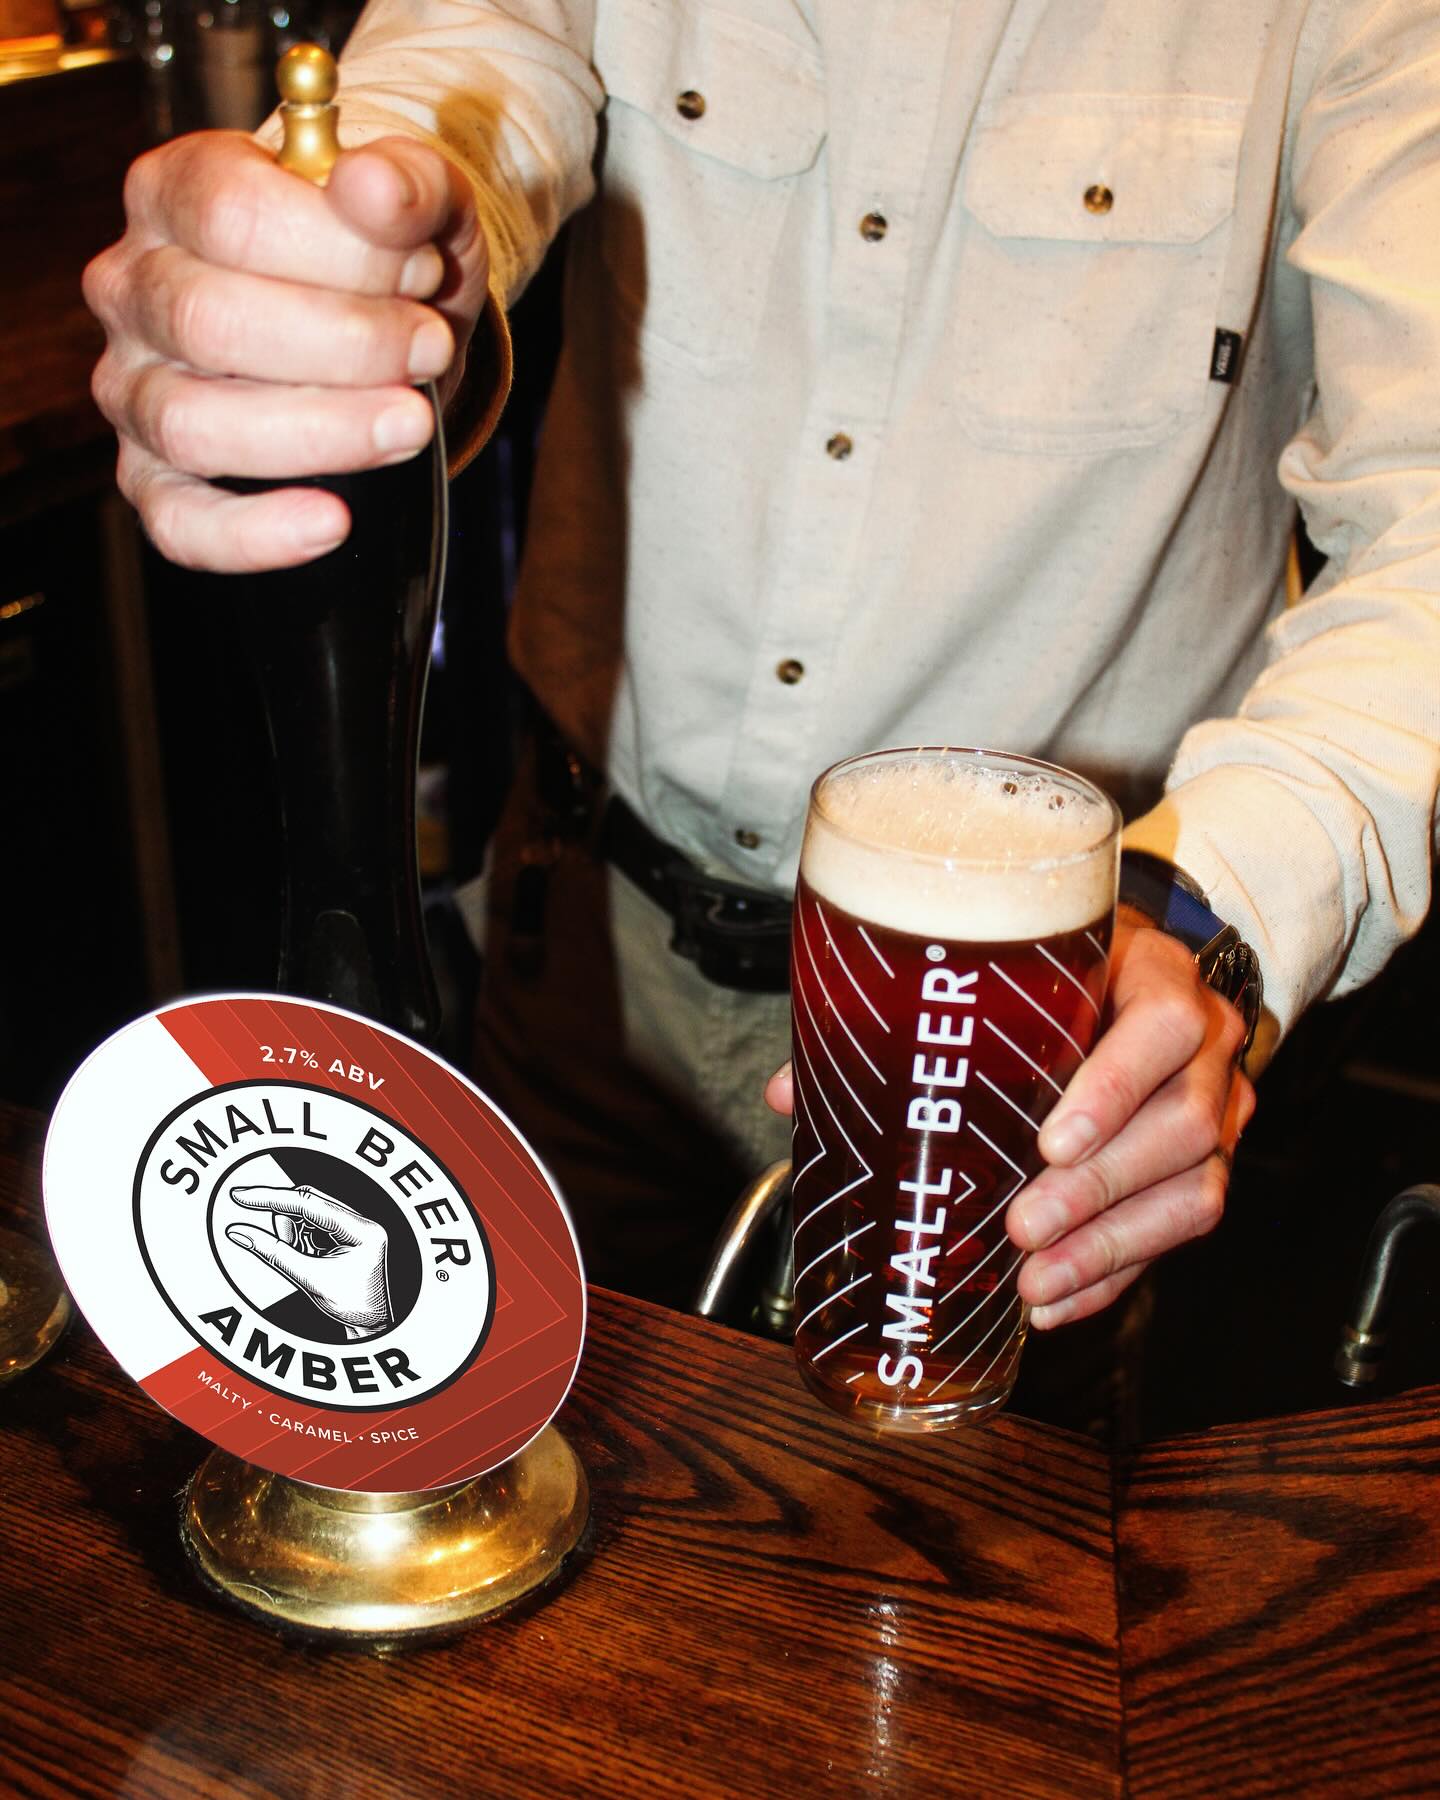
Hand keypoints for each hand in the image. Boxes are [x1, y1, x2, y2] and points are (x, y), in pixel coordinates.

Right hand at [84, 130, 488, 571]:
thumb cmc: (384, 264)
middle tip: (430, 349)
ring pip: (192, 424)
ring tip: (409, 423)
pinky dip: (255, 535)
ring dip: (319, 432)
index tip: (422, 276)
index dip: (342, 253)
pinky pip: (178, 523)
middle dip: (344, 344)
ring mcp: (133, 390)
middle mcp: (134, 289)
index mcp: (176, 193)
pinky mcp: (153, 479)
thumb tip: (374, 188)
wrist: (387, 332)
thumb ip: (407, 183)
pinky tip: (332, 521)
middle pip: (208, 321)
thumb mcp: (416, 206)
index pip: (230, 214)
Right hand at [226, 1183, 392, 1337]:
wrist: (370, 1325)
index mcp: (362, 1231)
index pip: (310, 1204)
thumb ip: (274, 1253)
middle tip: (290, 1253)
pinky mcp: (344, 1233)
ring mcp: (353, 1226)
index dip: (272, 1198)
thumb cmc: (350, 1306)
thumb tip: (240, 1232)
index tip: (242, 1196)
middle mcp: (361, 1222)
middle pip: (307, 1203)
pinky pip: (310, 1225)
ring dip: (293, 1237)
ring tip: (304, 1263)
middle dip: (287, 1227)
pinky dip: (299, 1241)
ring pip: (305, 1214)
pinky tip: (309, 1260)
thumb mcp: (309, 1279)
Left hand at [762, 911, 1250, 1329]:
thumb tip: (791, 1091)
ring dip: (1109, 1245)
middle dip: (1097, 1189)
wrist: (1134, 975)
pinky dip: (1117, 1272)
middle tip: (1021, 1227)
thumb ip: (905, 1020)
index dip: (1114, 1087)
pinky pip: (1181, 1228)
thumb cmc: (1053, 974)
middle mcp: (1204, 1040)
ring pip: (1191, 1188)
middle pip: (1180, 1125)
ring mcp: (1219, 1104)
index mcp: (1152, 973)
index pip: (1160, 1027)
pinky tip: (1058, 1299)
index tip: (1050, 1142)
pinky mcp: (1210, 1161)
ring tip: (1034, 1281)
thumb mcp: (999, 971)